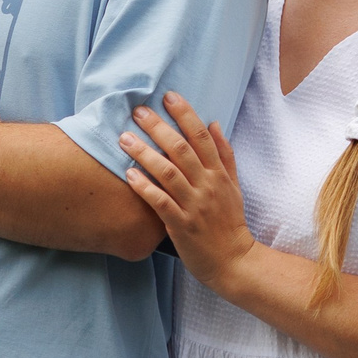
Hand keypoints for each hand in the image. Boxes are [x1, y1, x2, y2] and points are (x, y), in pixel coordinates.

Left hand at [119, 92, 256, 289]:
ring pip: (167, 172)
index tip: (168, 96)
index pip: (202, 137)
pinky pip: (160, 202)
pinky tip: (128, 174)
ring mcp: (194, 205)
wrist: (233, 260)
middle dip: (158, 127)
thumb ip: (224, 154)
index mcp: (218, 174)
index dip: (185, 114)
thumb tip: (214, 124)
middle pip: (181, 149)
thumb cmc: (229, 222)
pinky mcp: (181, 225)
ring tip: (124, 138)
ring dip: (144, 153)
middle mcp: (207, 185)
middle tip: (138, 111)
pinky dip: (144, 186)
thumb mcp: (234, 186)